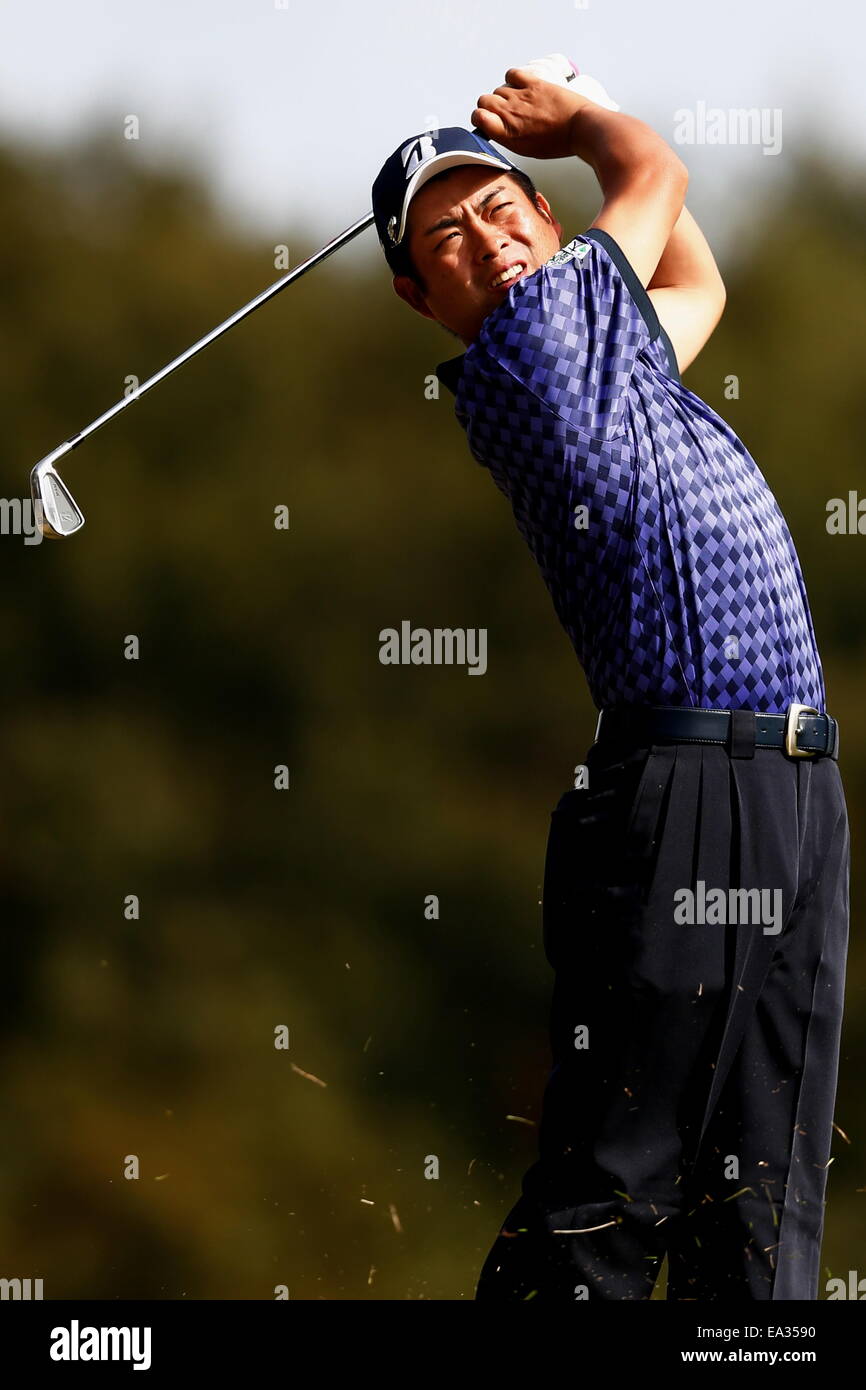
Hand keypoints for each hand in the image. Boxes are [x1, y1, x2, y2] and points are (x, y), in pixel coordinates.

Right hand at [471, 66, 590, 159]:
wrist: (580, 129)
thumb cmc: (557, 143)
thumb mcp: (527, 149)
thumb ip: (509, 136)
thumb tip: (498, 127)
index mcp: (507, 133)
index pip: (478, 117)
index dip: (480, 117)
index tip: (486, 119)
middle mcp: (510, 114)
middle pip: (484, 100)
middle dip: (489, 105)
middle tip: (503, 111)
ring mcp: (521, 97)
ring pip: (499, 89)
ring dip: (505, 94)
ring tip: (519, 101)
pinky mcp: (533, 83)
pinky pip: (512, 74)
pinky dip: (513, 78)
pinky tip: (520, 85)